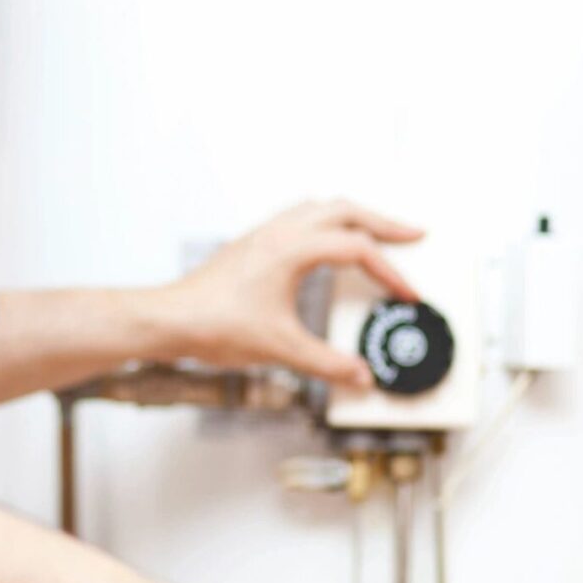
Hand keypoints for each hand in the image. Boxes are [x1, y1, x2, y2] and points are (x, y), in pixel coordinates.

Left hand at [160, 199, 423, 387]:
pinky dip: (326, 222)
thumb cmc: (213, 325)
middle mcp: (279, 232)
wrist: (169, 319)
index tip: (407, 294)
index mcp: (292, 249)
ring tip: (377, 232)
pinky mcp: (252, 244)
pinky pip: (299, 217)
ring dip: (353, 216)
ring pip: (320, 207)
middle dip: (383, 222)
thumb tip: (360, 375)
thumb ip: (327, 363)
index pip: (357, 250)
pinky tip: (328, 243)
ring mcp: (263, 233)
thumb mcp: (280, 349)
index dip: (390, 273)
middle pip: (345, 210)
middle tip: (413, 235)